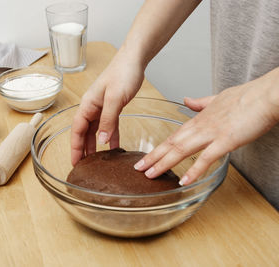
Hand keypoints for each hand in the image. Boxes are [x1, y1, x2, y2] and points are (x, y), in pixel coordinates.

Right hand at [71, 48, 144, 164]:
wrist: (134, 60)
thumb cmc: (122, 73)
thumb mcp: (115, 98)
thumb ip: (108, 120)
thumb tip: (101, 141)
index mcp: (88, 105)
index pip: (77, 130)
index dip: (75, 147)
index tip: (75, 162)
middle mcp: (92, 107)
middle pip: (84, 133)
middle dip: (83, 150)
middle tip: (84, 167)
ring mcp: (101, 107)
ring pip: (95, 131)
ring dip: (95, 146)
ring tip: (96, 162)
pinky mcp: (112, 107)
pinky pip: (108, 126)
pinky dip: (110, 137)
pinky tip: (114, 148)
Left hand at [133, 71, 278, 184]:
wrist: (266, 95)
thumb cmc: (247, 97)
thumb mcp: (218, 98)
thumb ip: (200, 102)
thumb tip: (186, 100)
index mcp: (199, 119)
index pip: (173, 136)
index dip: (159, 148)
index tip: (146, 157)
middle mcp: (200, 127)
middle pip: (171, 144)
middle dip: (153, 157)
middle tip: (138, 169)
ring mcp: (211, 133)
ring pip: (181, 150)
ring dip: (164, 163)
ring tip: (150, 175)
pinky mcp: (226, 140)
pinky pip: (206, 158)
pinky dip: (193, 170)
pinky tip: (183, 181)